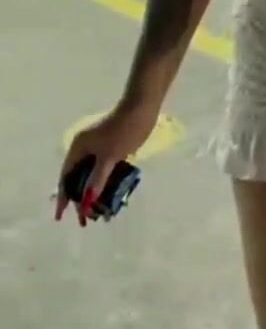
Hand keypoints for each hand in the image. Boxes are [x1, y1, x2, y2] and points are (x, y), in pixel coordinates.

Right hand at [55, 102, 157, 225]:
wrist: (142, 109)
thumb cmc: (123, 131)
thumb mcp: (109, 157)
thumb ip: (97, 180)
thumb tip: (86, 201)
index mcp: (78, 147)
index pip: (66, 176)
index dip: (63, 197)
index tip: (60, 216)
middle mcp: (84, 148)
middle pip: (78, 177)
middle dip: (80, 198)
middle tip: (86, 219)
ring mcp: (98, 148)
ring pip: (92, 175)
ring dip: (94, 192)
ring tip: (100, 212)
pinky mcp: (111, 149)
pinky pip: (104, 170)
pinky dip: (105, 183)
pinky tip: (112, 196)